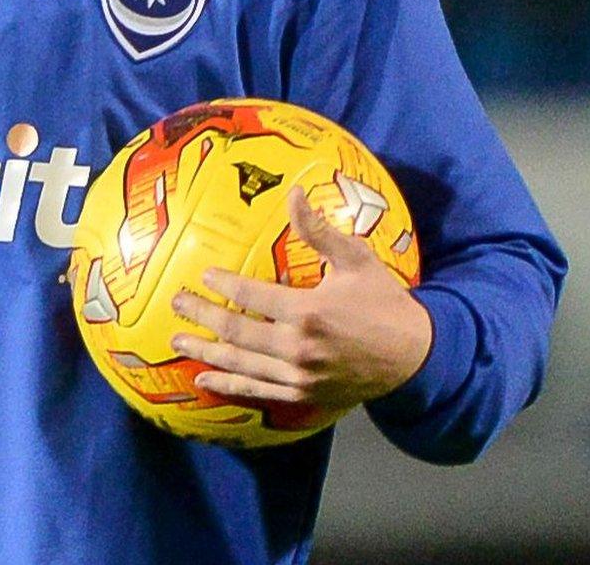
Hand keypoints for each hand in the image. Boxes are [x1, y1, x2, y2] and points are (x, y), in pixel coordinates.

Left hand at [170, 184, 432, 420]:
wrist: (414, 357)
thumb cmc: (383, 302)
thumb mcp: (356, 260)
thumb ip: (319, 231)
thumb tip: (292, 193)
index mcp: (308, 311)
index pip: (252, 296)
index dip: (224, 285)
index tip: (204, 275)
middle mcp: (297, 348)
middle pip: (236, 332)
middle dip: (201, 316)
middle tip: (176, 303)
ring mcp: (298, 376)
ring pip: (240, 364)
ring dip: (206, 352)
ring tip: (176, 342)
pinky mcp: (302, 396)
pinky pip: (258, 391)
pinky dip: (229, 386)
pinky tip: (205, 379)